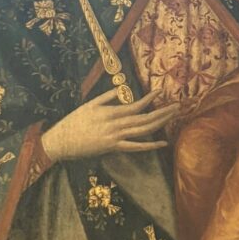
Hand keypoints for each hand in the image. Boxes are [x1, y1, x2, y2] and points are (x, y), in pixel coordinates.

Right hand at [41, 88, 179, 161]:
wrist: (61, 141)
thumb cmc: (73, 122)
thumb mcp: (89, 105)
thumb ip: (107, 97)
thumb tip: (123, 90)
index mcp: (110, 111)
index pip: (135, 105)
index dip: (149, 99)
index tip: (160, 91)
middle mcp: (115, 124)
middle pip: (144, 118)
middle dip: (162, 112)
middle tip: (177, 106)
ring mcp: (115, 137)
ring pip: (143, 130)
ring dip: (160, 123)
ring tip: (172, 117)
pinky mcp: (113, 148)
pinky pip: (135, 147)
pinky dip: (150, 145)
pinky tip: (162, 142)